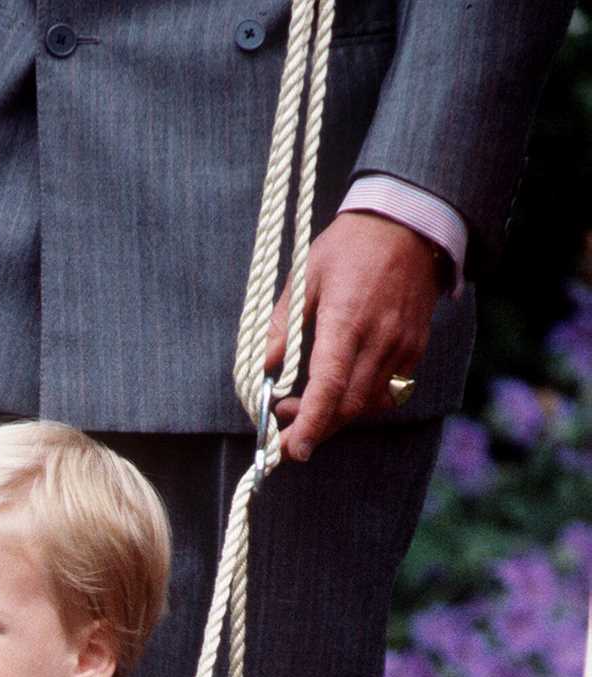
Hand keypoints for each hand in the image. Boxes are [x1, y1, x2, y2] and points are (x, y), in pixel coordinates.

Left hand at [264, 212, 442, 461]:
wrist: (408, 224)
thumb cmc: (350, 246)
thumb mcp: (305, 276)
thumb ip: (282, 326)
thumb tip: (263, 369)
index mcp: (346, 320)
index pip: (328, 386)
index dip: (310, 425)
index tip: (292, 449)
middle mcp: (379, 340)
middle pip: (346, 408)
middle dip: (313, 429)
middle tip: (283, 428)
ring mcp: (401, 347)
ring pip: (366, 405)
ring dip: (333, 417)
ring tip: (303, 405)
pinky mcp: (414, 349)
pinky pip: (386, 392)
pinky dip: (358, 402)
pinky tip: (339, 388)